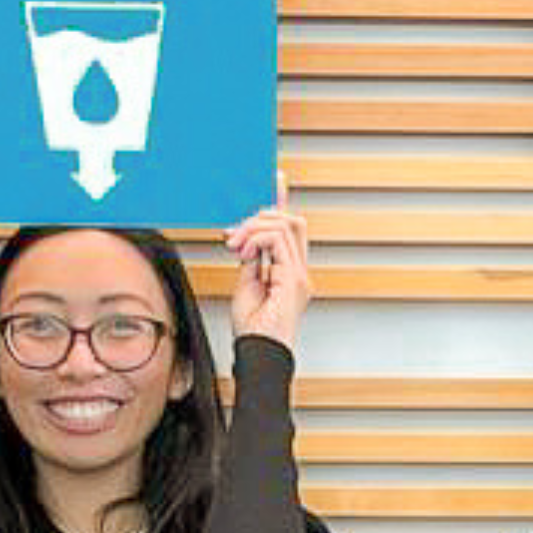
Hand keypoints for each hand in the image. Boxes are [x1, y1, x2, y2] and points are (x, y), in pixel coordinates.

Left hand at [226, 203, 311, 349]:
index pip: (288, 229)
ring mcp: (298, 274)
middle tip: (233, 234)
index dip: (281, 202)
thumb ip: (251, 260)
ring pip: (282, 224)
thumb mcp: (246, 284)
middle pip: (291, 220)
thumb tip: (247, 240)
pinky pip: (276, 239)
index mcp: (289, 272)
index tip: (274, 179)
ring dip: (252, 228)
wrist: (258, 352)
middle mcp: (298, 271)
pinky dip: (255, 239)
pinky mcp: (293, 278)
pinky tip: (243, 252)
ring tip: (235, 246)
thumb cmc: (253, 330)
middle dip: (259, 216)